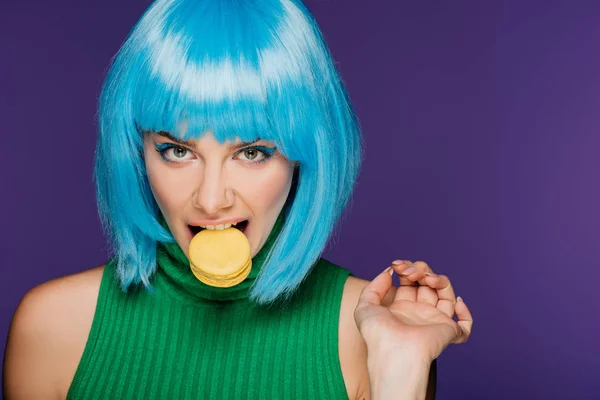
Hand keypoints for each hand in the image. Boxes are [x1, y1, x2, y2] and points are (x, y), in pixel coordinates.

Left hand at [354, 260, 472, 362]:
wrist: (394, 352)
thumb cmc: (378, 334)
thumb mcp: (365, 306)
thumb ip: (374, 287)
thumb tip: (388, 272)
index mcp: (401, 308)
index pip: (409, 282)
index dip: (405, 269)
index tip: (396, 265)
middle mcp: (419, 313)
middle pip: (427, 283)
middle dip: (420, 269)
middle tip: (408, 271)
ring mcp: (435, 322)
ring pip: (446, 294)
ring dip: (439, 279)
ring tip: (426, 278)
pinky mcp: (449, 331)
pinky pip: (465, 325)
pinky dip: (465, 312)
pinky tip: (456, 302)